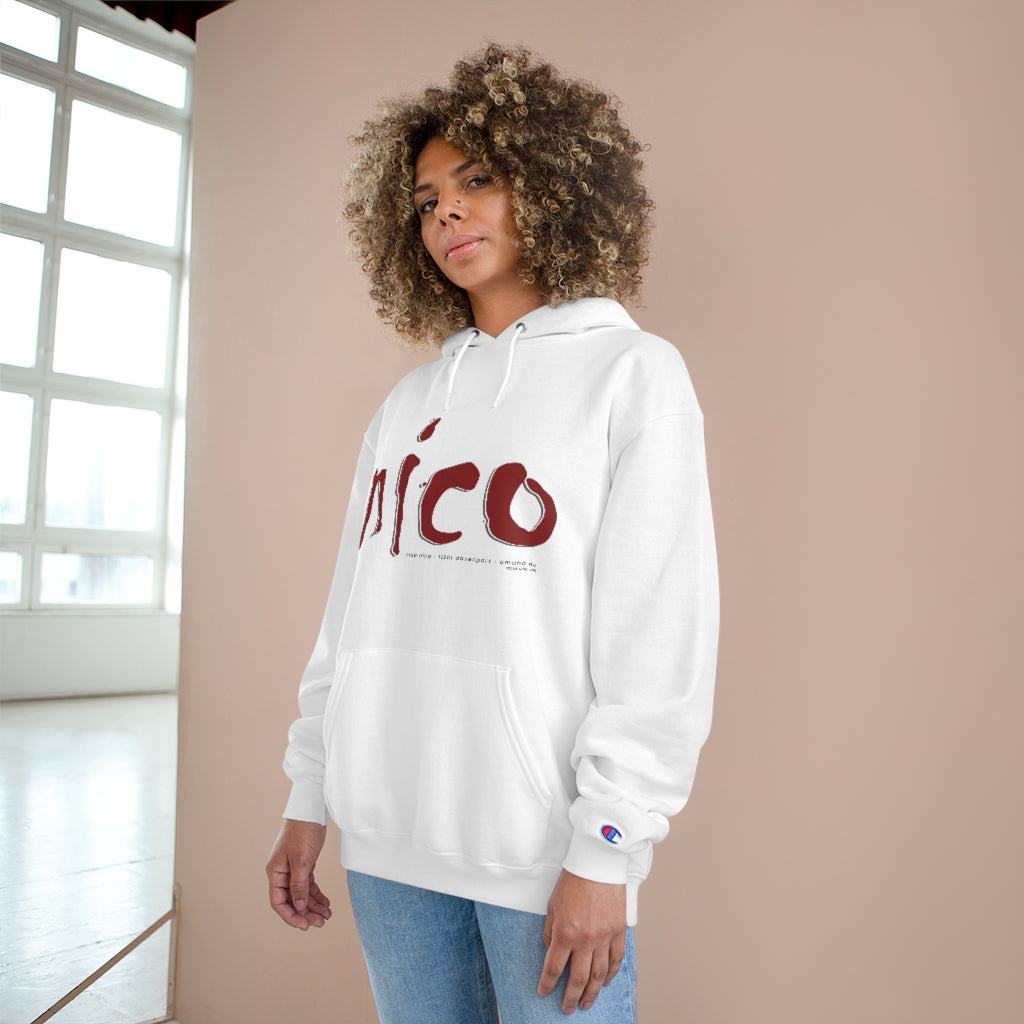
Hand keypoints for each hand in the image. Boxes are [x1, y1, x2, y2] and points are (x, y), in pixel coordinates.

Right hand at [266, 819, 331, 929]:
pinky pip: (308, 885)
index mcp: (275, 873)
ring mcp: (292, 869)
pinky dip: (317, 895)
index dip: (291, 916)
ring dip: (313, 906)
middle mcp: (281, 873)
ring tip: (327, 915)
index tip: (305, 926)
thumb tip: (299, 908)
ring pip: (302, 894)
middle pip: (291, 901)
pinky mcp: (304, 865)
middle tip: (321, 922)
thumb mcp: (301, 861)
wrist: (310, 811)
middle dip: (306, 913)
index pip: (279, 902)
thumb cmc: (302, 832)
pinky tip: (326, 903)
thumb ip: (299, 885)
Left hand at [538, 869, 626, 1013]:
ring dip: (592, 992)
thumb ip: (551, 930)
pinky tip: (606, 982)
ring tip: (586, 1003)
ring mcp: (604, 937)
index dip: (547, 983)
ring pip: (599, 974)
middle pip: (577, 978)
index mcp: (565, 933)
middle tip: (567, 1009)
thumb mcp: (553, 905)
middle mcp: (585, 940)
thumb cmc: (573, 879)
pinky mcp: (618, 931)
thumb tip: (552, 949)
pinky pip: (616, 959)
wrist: (598, 862)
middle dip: (570, 997)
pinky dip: (612, 973)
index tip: (543, 992)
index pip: (553, 968)